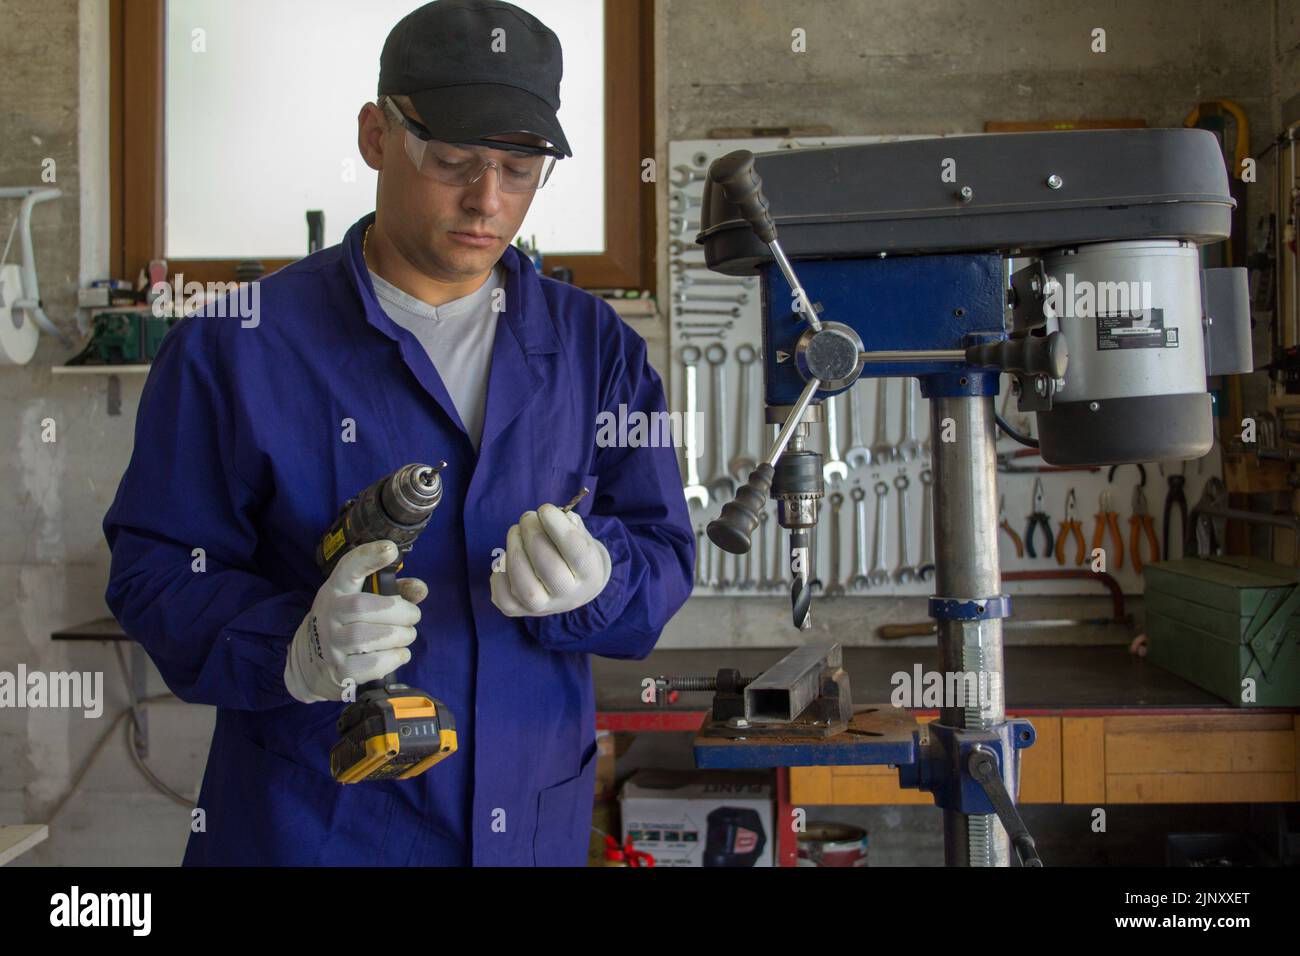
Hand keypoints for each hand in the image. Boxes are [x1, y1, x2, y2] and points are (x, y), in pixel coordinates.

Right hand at [284, 540, 427, 702]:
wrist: (310, 663)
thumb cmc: (346, 624)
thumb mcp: (360, 600)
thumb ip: (394, 591)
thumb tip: (420, 589)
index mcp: (336, 590)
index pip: (348, 569)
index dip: (369, 557)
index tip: (390, 549)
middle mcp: (329, 614)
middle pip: (362, 607)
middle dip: (399, 611)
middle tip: (413, 616)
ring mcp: (331, 644)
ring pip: (367, 637)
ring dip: (399, 636)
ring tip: (406, 635)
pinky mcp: (339, 672)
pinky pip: (371, 664)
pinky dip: (393, 658)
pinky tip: (399, 653)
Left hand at [490, 504, 610, 617]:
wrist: (573, 587)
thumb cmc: (575, 553)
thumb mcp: (582, 536)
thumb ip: (568, 524)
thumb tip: (545, 517)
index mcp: (590, 573)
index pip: (576, 551)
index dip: (558, 527)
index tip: (545, 509)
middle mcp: (569, 596)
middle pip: (549, 568)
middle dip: (533, 535)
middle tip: (528, 517)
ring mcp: (543, 607)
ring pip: (525, 586)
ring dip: (515, 551)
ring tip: (515, 532)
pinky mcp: (518, 610)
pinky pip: (502, 595)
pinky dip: (499, 572)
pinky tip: (506, 556)